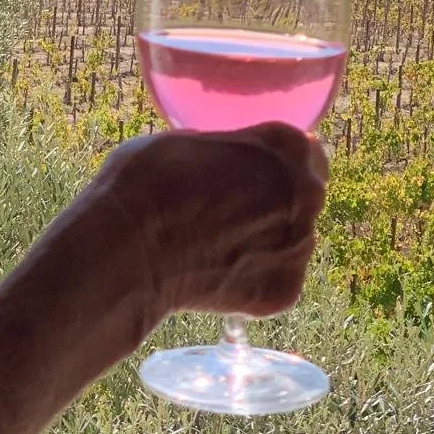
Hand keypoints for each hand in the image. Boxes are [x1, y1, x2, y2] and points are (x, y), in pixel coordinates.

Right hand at [89, 122, 327, 329]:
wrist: (127, 251)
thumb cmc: (146, 182)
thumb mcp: (185, 140)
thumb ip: (224, 148)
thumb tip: (227, 160)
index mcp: (285, 147)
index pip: (304, 149)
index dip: (277, 160)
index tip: (255, 169)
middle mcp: (306, 196)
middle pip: (305, 195)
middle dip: (278, 200)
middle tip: (233, 208)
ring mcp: (298, 248)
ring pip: (293, 240)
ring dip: (267, 240)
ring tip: (217, 244)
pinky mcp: (285, 293)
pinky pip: (276, 279)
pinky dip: (253, 277)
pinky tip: (215, 271)